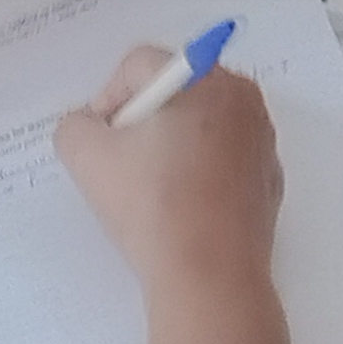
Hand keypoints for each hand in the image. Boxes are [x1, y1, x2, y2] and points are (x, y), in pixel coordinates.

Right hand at [56, 50, 281, 298]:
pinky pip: (223, 162)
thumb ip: (74, 126)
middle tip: (122, 160)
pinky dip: (199, 175)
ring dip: (170, 148)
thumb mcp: (87, 157)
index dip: (107, 98)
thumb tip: (87, 126)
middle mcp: (244, 102)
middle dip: (142, 120)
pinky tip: (180, 210)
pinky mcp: (268, 184)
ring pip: (201, 127)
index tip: (100, 140)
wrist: (210, 278)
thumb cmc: (154, 207)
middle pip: (176, 91)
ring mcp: (262, 144)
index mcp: (206, 81)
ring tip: (150, 189)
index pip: (141, 66)